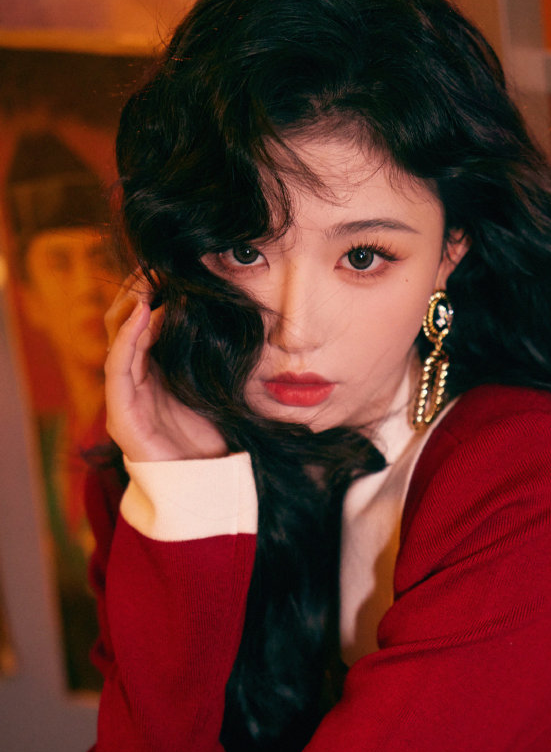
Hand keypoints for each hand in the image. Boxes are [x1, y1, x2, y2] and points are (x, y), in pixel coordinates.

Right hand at [104, 276, 228, 460]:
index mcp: (153, 373)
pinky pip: (118, 367)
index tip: (169, 269)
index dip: (150, 294)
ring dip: (132, 307)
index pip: (141, 323)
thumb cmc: (214, 438)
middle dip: (136, 292)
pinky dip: (128, 337)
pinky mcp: (121, 415)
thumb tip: (231, 315)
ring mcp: (124, 398)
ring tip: (150, 281)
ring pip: (117, 339)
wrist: (208, 484)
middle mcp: (134, 382)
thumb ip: (211, 355)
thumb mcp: (216, 385)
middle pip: (123, 324)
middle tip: (156, 267)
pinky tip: (144, 313)